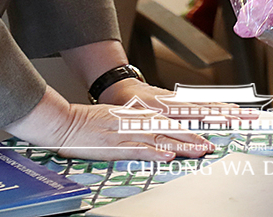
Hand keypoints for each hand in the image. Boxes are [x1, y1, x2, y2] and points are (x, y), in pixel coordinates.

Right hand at [8, 88, 209, 161]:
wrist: (63, 122)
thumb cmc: (84, 123)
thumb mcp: (112, 120)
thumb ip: (130, 125)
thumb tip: (147, 135)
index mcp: (133, 117)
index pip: (165, 122)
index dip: (185, 129)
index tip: (201, 136)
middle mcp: (133, 123)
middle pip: (167, 130)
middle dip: (190, 138)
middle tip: (209, 145)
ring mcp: (125, 134)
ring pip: (159, 139)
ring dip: (181, 145)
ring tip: (199, 151)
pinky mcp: (115, 146)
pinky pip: (139, 149)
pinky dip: (155, 152)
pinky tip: (168, 155)